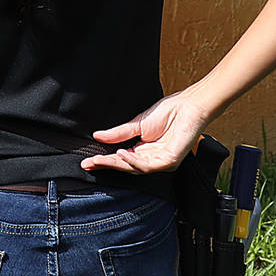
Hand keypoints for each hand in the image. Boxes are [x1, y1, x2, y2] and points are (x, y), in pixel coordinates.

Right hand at [81, 88, 213, 174]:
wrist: (188, 106)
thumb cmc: (168, 112)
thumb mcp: (138, 123)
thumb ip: (119, 133)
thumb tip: (97, 135)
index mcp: (143, 150)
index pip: (120, 158)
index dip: (104, 160)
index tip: (86, 161)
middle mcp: (151, 159)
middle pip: (125, 166)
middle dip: (106, 165)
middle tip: (88, 164)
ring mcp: (160, 162)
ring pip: (134, 168)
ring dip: (116, 164)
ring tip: (101, 159)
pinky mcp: (169, 162)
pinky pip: (147, 166)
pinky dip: (133, 161)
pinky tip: (121, 154)